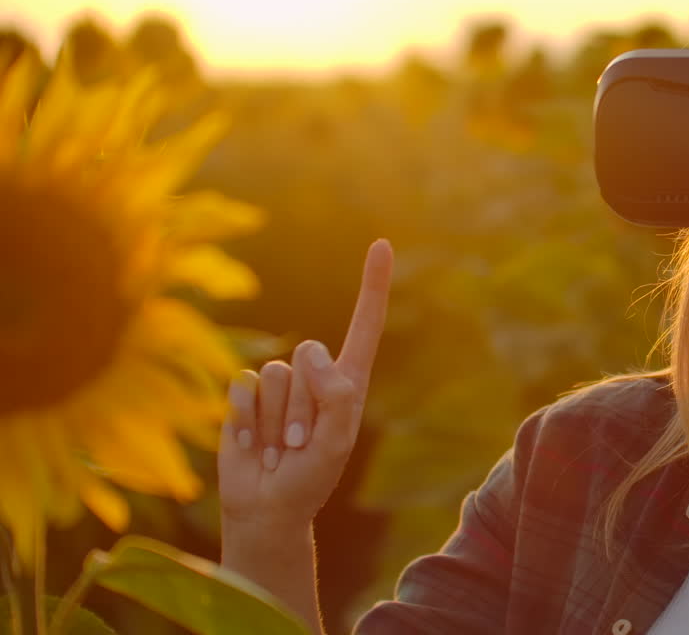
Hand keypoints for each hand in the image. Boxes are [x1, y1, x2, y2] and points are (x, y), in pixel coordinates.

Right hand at [217, 239, 393, 530]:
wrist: (266, 509)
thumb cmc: (310, 479)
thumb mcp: (335, 443)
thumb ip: (335, 396)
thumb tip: (310, 352)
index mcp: (348, 381)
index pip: (364, 324)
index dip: (373, 284)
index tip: (381, 243)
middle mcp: (314, 375)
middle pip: (308, 358)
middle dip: (303, 405)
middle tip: (301, 443)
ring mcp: (279, 385)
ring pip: (275, 375)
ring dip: (277, 418)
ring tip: (280, 446)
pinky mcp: (244, 395)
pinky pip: (244, 387)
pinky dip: (248, 420)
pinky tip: (255, 443)